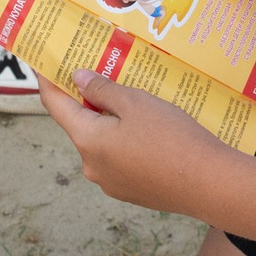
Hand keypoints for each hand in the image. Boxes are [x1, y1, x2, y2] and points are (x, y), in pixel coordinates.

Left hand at [37, 69, 230, 212]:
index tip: (45, 63)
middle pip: (82, 124)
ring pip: (104, 142)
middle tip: (105, 72)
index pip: (55, 105)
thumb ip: (103, 90)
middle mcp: (92, 166)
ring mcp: (111, 183)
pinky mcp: (132, 192)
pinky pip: (121, 158)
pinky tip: (152, 129)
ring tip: (136, 99)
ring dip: (112, 121)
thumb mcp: (136, 103)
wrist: (210, 184)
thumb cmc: (172, 138)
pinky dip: (127, 141)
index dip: (48, 81)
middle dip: (90, 100)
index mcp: (87, 140)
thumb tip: (78, 80)